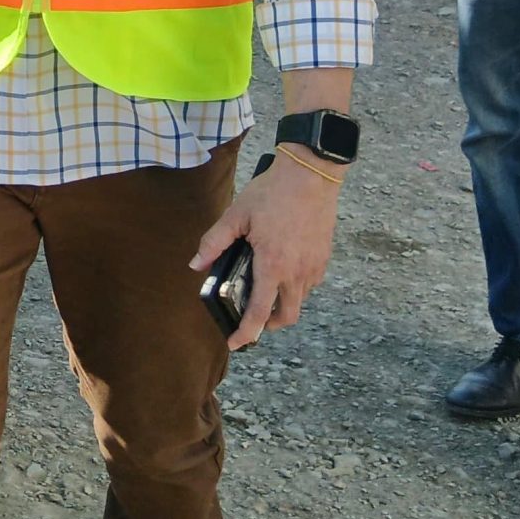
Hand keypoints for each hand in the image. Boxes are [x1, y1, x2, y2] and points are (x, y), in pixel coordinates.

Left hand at [190, 152, 342, 351]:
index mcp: (273, 266)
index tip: (235, 343)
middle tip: (250, 319)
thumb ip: (214, 243)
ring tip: (263, 293)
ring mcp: (314, 267)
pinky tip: (280, 271)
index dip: (246, 332)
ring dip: (282, 305)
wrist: (311, 175)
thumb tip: (196, 265)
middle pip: (286, 316)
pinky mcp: (324, 258)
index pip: (259, 312)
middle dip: (268, 325)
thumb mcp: (236, 215)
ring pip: (300, 301)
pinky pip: (309, 284)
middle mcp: (297, 273)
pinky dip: (295, 287)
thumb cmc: (272, 193)